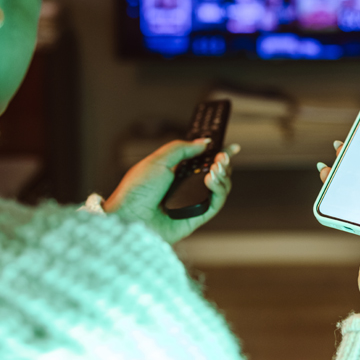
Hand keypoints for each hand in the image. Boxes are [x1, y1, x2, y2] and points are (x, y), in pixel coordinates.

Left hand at [104, 138, 239, 244]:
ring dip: (222, 175)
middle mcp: (186, 188)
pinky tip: (211, 180)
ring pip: (219, 188)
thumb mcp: (158, 160)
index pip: (202, 162)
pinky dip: (219, 190)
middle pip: (216, 174)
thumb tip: (204, 142)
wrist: (130, 217)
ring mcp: (192, 203)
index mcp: (176, 173)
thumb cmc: (137, 190)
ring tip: (215, 168)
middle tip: (222, 157)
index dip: (218, 154)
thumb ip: (182, 148)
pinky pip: (216, 204)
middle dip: (223, 163)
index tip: (230, 147)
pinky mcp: (197, 217)